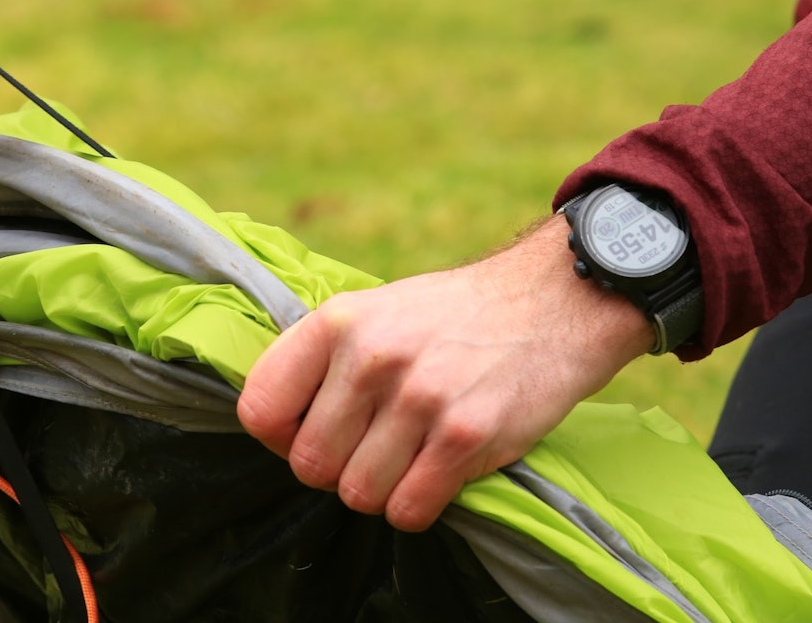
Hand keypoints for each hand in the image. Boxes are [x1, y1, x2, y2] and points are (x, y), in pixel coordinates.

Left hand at [236, 214, 653, 531]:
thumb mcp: (374, 311)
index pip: (260, 407)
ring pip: (358, 495)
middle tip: (373, 448)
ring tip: (410, 456)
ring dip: (381, 490)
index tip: (306, 433)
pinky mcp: (465, 436)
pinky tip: (438, 471)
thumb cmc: (452, 316)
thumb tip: (276, 424)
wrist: (550, 302)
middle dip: (337, 470)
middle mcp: (372, 358)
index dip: (278, 436)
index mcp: (338, 323)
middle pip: (310, 465)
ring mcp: (419, 398)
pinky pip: (409, 510)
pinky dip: (419, 505)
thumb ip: (323, 360)